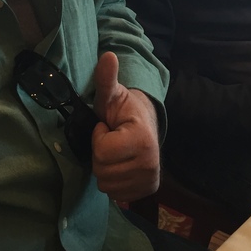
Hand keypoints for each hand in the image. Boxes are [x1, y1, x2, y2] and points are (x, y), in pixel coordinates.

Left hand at [91, 51, 160, 201]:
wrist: (145, 124)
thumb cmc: (123, 109)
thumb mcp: (111, 93)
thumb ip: (106, 78)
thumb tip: (108, 55)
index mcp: (143, 140)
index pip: (102, 152)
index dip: (99, 137)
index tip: (109, 127)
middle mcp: (151, 163)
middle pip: (102, 172)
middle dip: (100, 154)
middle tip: (112, 139)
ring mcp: (151, 179)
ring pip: (106, 185)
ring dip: (105, 168)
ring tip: (116, 151)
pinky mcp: (148, 190)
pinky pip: (115, 195)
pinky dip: (113, 181)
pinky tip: (120, 165)